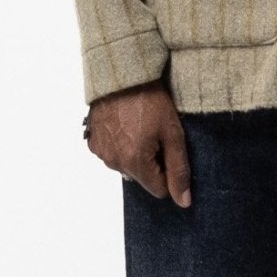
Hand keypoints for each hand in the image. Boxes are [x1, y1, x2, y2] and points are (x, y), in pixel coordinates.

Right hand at [84, 79, 191, 205]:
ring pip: (126, 166)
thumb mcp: (173, 133)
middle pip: (142, 178)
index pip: (159, 190)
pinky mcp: (93, 141)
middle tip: (156, 134)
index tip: (169, 147)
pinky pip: (112, 154)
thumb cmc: (150, 100)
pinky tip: (125, 125)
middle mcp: (114, 162)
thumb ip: (179, 170)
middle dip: (152, 162)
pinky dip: (120, 145)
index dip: (169, 171)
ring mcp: (101, 152)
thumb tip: (184, 202)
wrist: (122, 74)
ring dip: (135, 154)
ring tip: (140, 126)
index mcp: (134, 163)